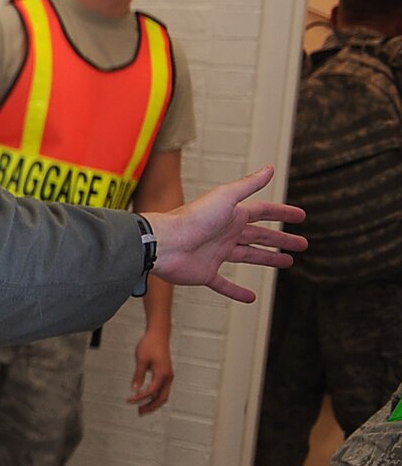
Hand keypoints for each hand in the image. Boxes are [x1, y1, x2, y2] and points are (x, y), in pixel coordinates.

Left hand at [128, 330, 174, 414]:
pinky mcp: (166, 374)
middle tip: (139, 412)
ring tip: (141, 408)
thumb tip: (134, 389)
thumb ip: (138, 375)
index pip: (152, 391)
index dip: (141, 398)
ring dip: (153, 403)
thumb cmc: (150, 344)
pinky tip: (145, 397)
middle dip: (150, 407)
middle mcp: (168, 377)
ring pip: (163, 395)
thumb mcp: (141, 359)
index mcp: (162, 373)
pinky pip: (162, 390)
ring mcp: (168, 376)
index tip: (130, 400)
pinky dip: (155, 396)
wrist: (158, 334)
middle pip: (162, 398)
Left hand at [144, 167, 305, 303]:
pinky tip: (250, 297)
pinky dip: (237, 292)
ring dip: (267, 259)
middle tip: (302, 244)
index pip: (262, 212)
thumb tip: (269, 168)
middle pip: (259, 236)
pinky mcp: (205, 273)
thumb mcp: (225, 197)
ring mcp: (216, 254)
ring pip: (247, 256)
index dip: (282, 213)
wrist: (164, 244)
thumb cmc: (191, 219)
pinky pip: (224, 284)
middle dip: (281, 239)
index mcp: (231, 215)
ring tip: (286, 262)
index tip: (301, 216)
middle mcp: (225, 233)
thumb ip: (248, 185)